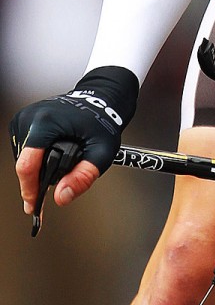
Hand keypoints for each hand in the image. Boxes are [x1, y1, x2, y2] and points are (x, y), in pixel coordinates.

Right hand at [9, 67, 138, 214]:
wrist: (101, 99)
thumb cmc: (102, 122)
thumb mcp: (102, 152)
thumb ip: (83, 177)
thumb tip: (61, 197)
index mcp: (46, 122)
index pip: (27, 164)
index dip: (29, 189)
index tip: (34, 205)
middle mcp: (31, 117)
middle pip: (24, 162)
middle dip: (38, 178)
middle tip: (60, 182)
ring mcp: (25, 116)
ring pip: (22, 157)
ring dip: (37, 168)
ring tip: (59, 163)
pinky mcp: (24, 119)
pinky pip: (24, 148)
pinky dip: (36, 157)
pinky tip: (51, 156)